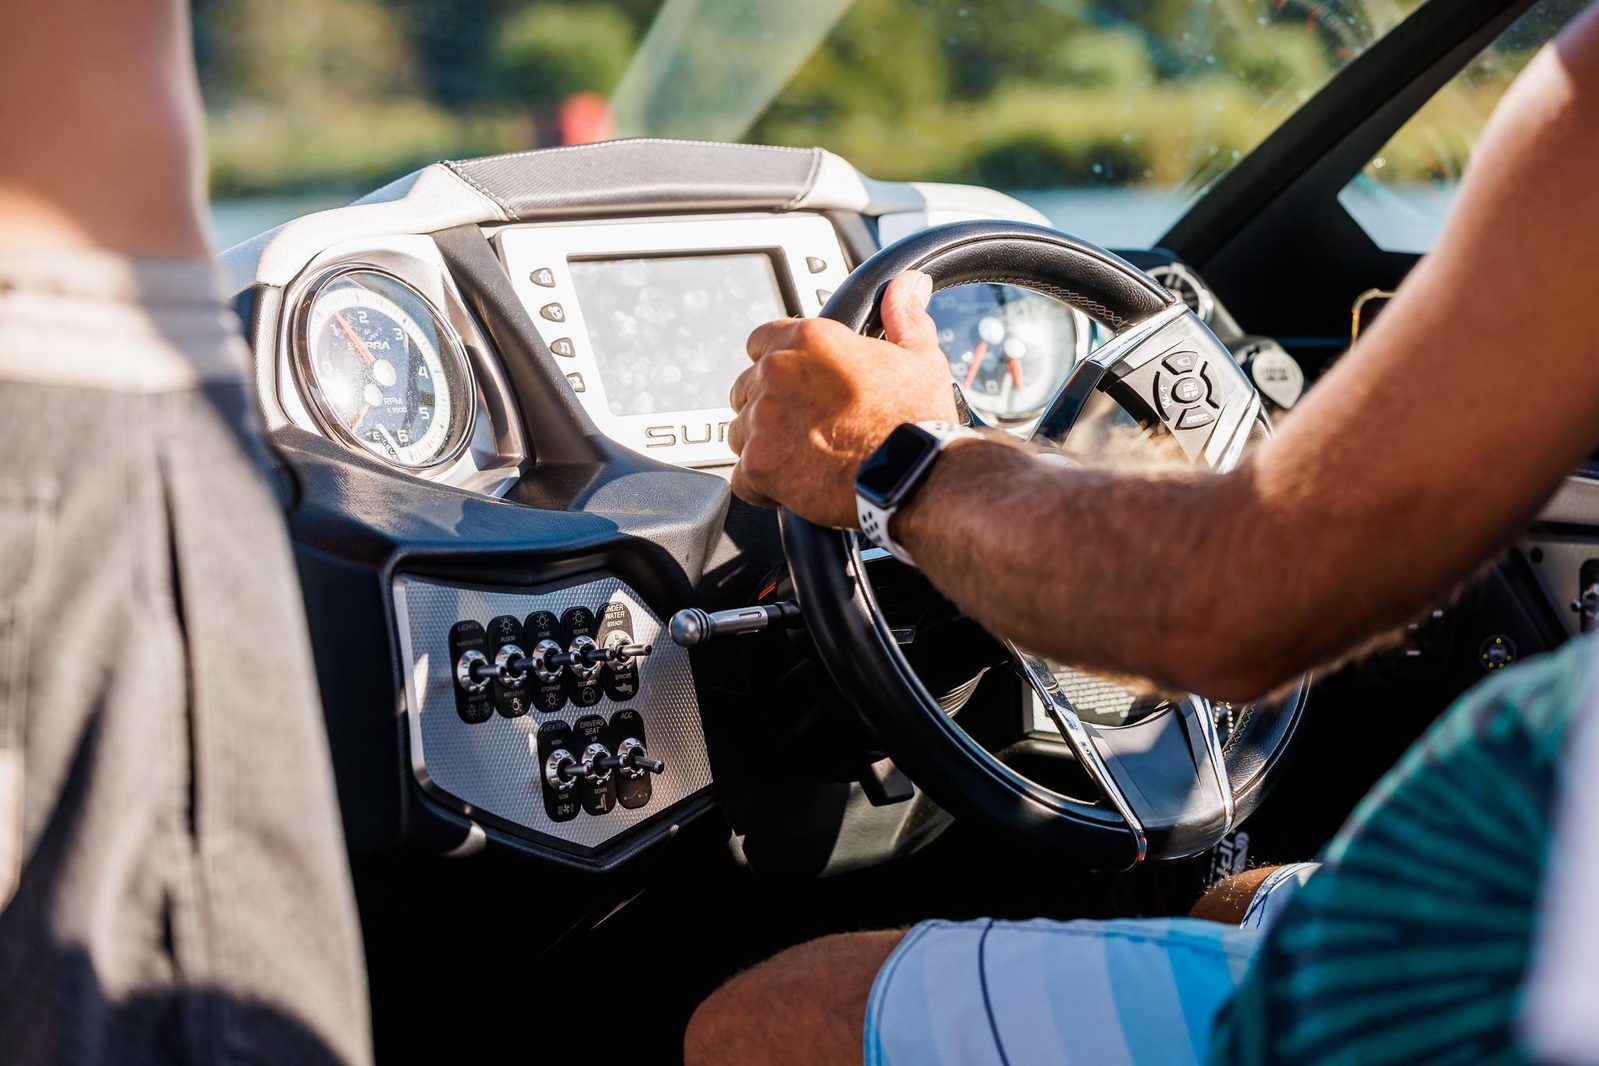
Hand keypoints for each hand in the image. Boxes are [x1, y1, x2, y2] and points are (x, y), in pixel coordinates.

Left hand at [728, 270, 958, 527]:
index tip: (798, 386)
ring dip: (764, 447)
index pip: (760, 341)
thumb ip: (903, 314)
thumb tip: (907, 284)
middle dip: (770, 408)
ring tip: (804, 461)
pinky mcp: (759, 464)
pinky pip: (742, 478)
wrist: (915, 475)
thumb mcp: (919, 356)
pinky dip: (763, 486)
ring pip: (740, 433)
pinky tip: (795, 487)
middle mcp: (778, 372)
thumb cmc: (916, 420)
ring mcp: (763, 419)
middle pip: (747, 388)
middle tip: (808, 429)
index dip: (778, 365)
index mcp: (809, 340)